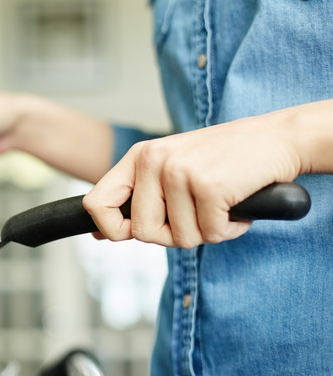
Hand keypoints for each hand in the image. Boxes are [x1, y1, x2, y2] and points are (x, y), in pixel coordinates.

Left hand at [82, 110, 306, 247]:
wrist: (279, 138)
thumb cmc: (224, 159)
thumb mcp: (171, 169)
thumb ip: (137, 198)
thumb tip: (99, 234)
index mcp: (139, 157)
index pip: (96, 203)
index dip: (110, 229)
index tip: (129, 234)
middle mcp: (153, 161)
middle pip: (142, 232)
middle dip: (173, 234)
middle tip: (197, 214)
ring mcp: (179, 172)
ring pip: (180, 238)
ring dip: (207, 231)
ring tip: (220, 203)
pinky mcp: (208, 186)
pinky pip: (211, 235)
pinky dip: (229, 229)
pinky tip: (237, 205)